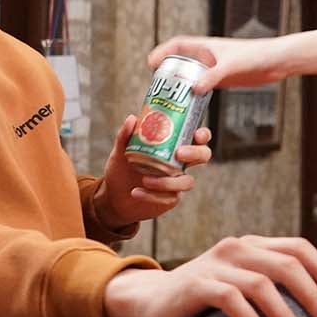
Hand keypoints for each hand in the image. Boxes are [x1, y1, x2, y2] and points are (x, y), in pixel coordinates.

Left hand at [94, 114, 212, 229]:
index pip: (197, 137)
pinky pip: (169, 197)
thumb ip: (125, 135)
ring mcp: (177, 181)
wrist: (113, 195)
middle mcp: (179, 162)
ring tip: (145, 180)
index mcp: (173, 146)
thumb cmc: (122, 169)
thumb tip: (132, 118)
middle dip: (195, 153)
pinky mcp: (171, 198)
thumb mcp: (120, 151)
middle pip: (203, 155)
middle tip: (178, 153)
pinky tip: (136, 192)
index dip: (203, 134)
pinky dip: (152, 195)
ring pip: (187, 181)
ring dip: (168, 181)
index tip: (196, 134)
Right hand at [103, 235, 316, 316]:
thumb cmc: (205, 297)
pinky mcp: (197, 283)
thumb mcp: (241, 284)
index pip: (297, 247)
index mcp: (252, 244)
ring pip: (261, 284)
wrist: (151, 299)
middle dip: (313, 295)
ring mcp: (216, 263)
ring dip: (286, 315)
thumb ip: (271, 286)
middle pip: (286, 265)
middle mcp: (237, 247)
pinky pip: (231, 300)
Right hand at [149, 36, 289, 92]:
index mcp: (205, 46)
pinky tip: (188, 108)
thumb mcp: (230, 66)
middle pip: (180, 63)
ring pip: (190, 77)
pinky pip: (202, 87)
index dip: (162, 52)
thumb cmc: (254, 56)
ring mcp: (214, 69)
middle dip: (166, 74)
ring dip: (179, 87)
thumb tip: (194, 90)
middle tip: (155, 89)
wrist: (275, 62)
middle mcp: (207, 57)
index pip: (177, 45)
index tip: (150, 64)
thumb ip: (213, 76)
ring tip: (166, 102)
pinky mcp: (222, 80)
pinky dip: (193, 95)